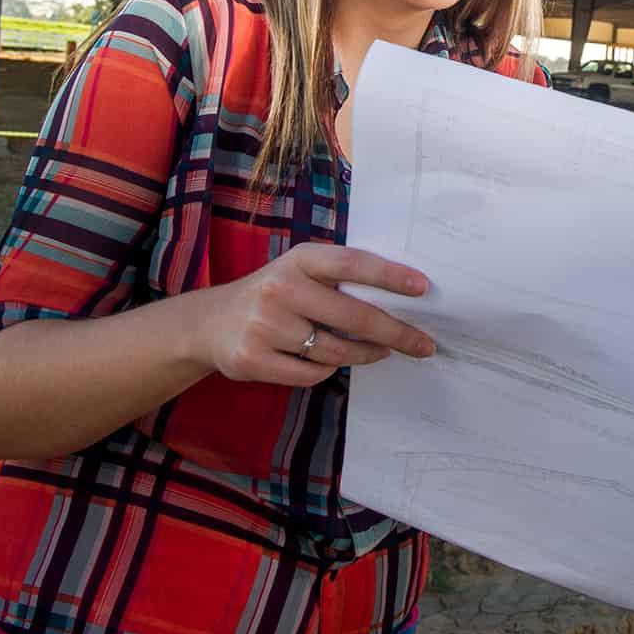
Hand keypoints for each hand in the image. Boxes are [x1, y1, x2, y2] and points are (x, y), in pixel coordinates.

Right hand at [193, 244, 436, 387]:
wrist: (209, 323)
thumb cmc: (273, 294)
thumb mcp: (298, 272)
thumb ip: (337, 278)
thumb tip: (401, 298)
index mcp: (298, 260)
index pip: (352, 264)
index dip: (389, 275)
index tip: (422, 288)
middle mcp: (280, 288)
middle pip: (352, 316)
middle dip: (395, 332)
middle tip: (423, 344)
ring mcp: (264, 326)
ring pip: (334, 350)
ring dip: (365, 354)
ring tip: (380, 352)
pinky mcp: (252, 359)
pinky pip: (310, 373)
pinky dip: (326, 370)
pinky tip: (329, 361)